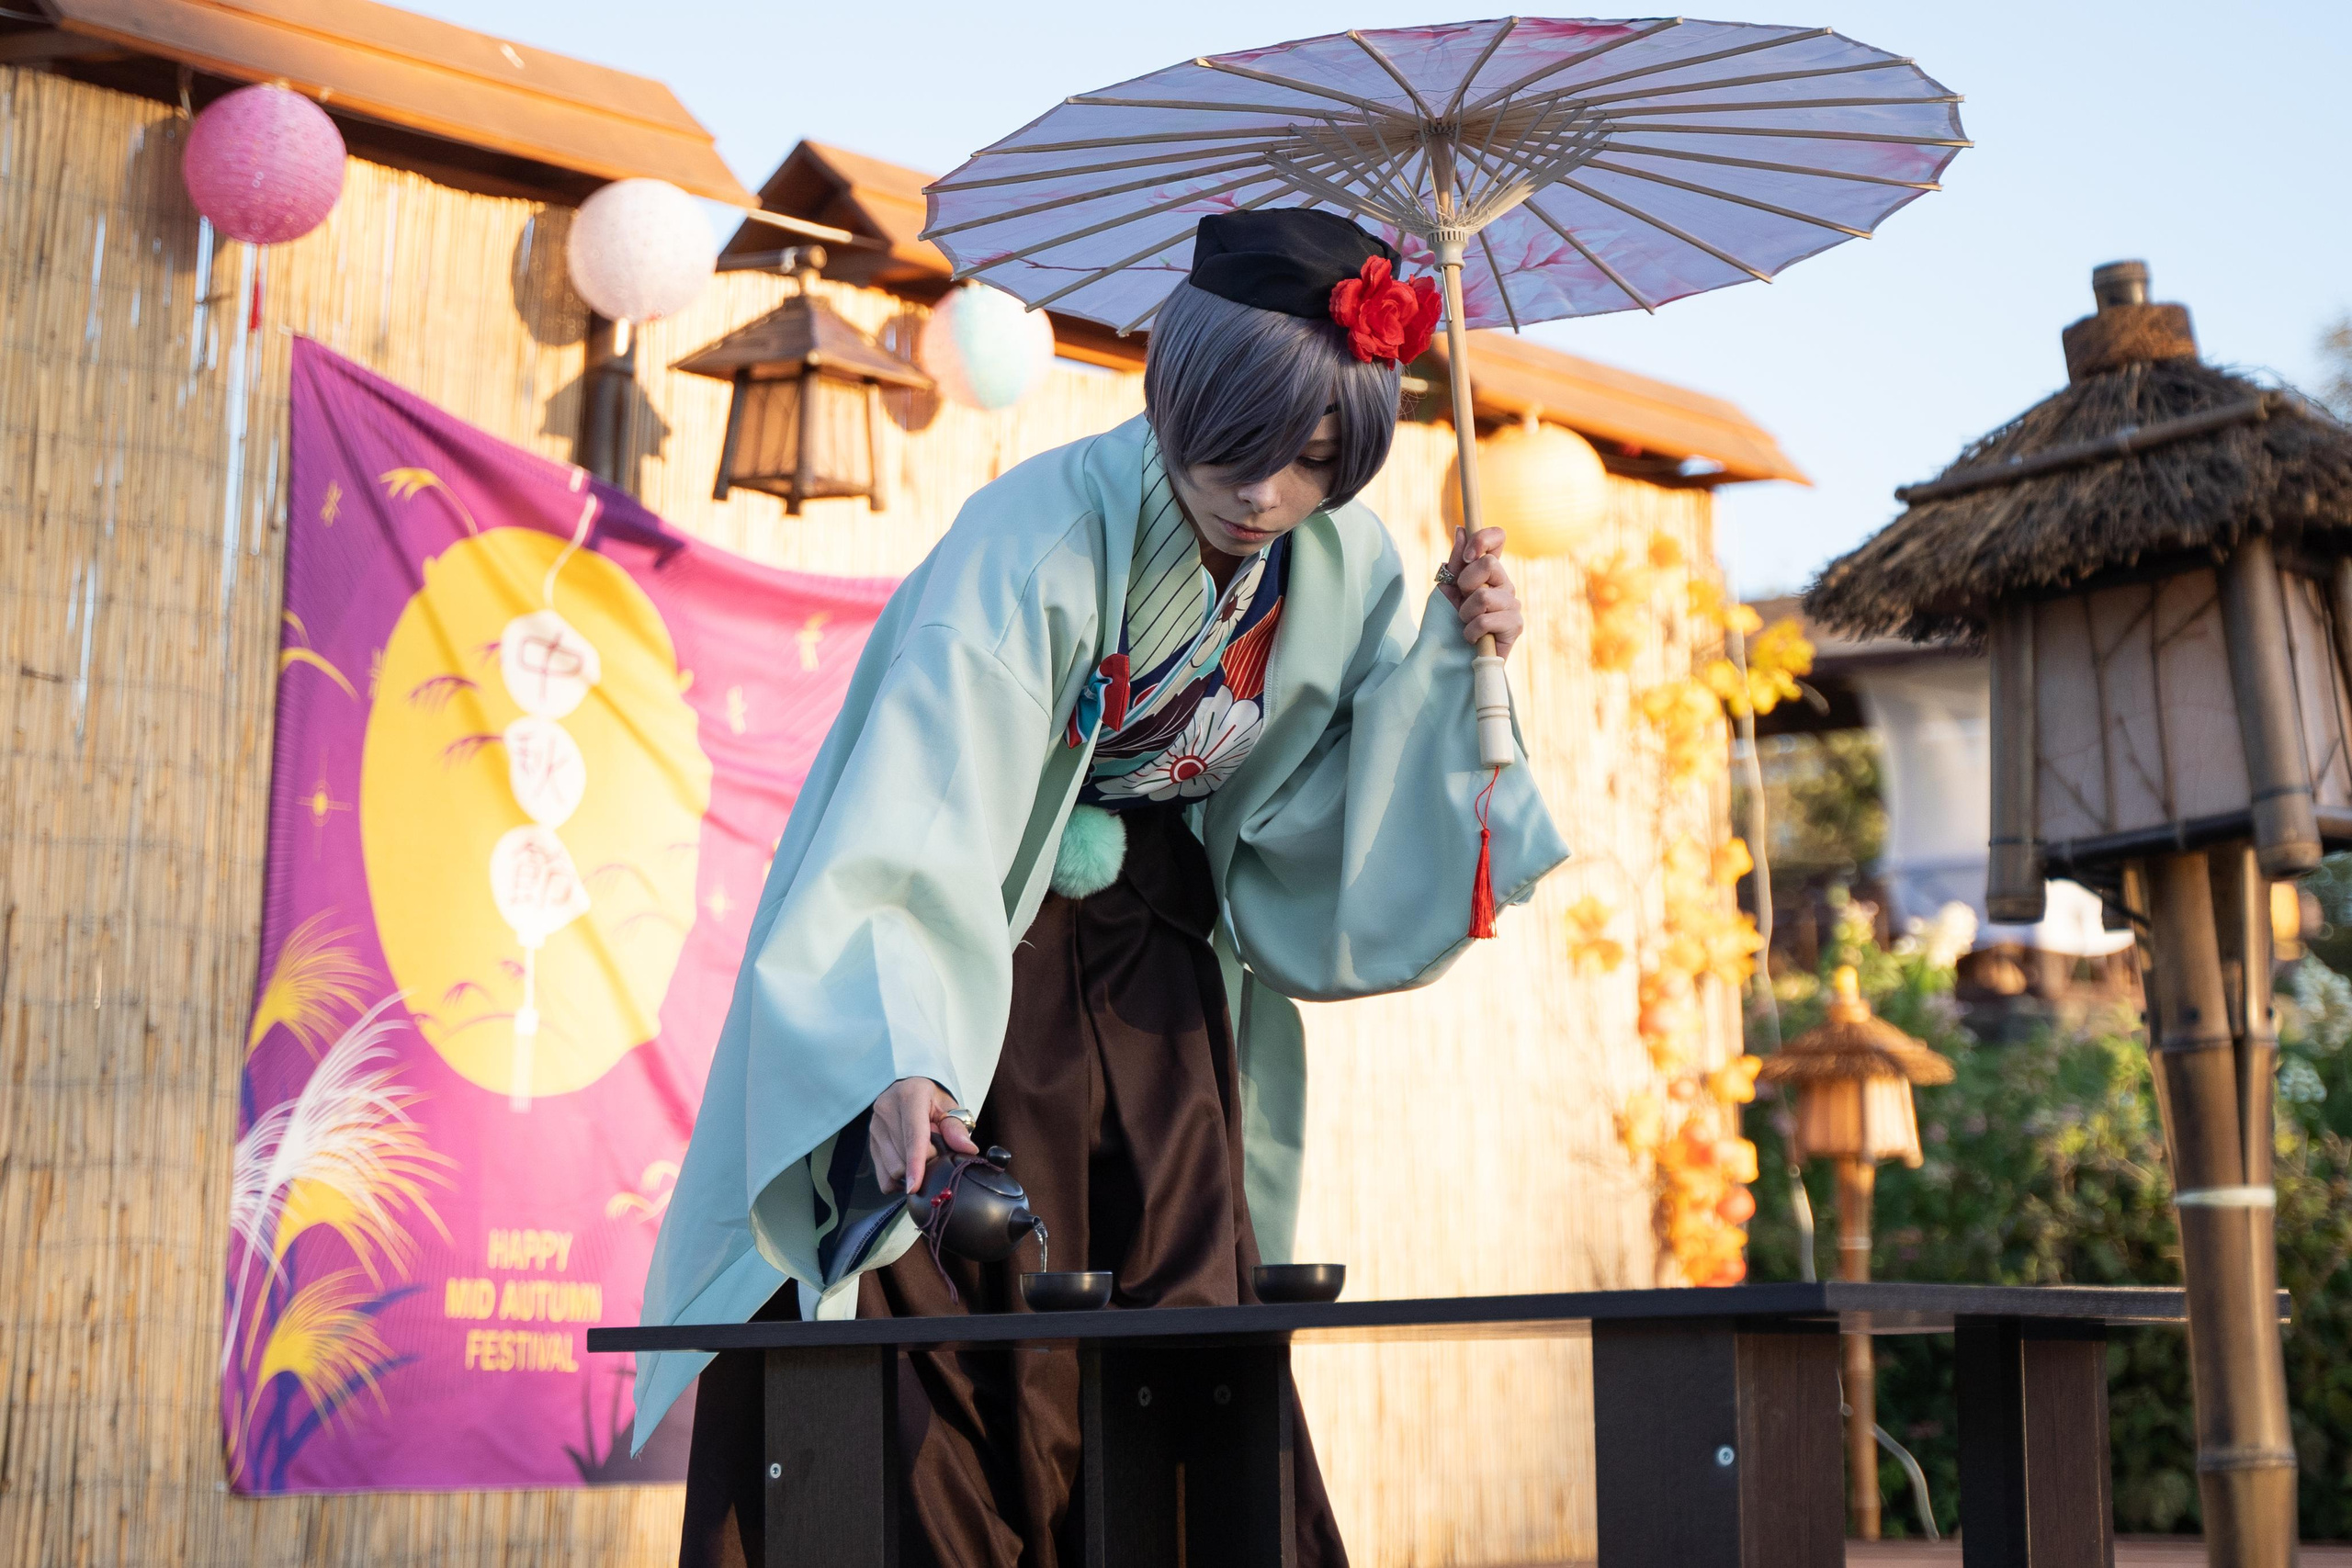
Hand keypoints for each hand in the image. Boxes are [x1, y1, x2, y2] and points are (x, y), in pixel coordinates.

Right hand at [869, 1077, 979, 1195]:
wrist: (909, 1088)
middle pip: (902, 1156)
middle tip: (935, 1151)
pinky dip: (896, 1180)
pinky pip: (882, 1174)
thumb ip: (957, 1128)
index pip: (913, 1136)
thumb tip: (967, 1149)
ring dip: (910, 1171)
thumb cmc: (932, 1100)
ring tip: (922, 1154)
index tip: (915, 1186)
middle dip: (924, 1164)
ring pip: (891, 1167)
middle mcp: (887, 1109)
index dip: (915, 1163)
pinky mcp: (870, 1140)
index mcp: (909, 1096)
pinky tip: (908, 1169)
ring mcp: (875, 1126)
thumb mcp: (949, 1107)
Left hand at [1441, 526, 1522, 660]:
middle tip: (1461, 602)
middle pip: (1489, 564)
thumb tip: (1461, 528)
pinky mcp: (1515, 626)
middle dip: (1465, 584)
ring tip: (1465, 624)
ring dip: (1465, 613)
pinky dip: (1470, 631)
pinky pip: (1486, 619)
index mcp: (1489, 571)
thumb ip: (1456, 562)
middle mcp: (1504, 584)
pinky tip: (1471, 639)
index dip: (1483, 539)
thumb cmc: (1447, 624)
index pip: (1498, 537)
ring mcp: (1512, 604)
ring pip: (1483, 596)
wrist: (1450, 660)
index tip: (1466, 556)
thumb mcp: (1447, 588)